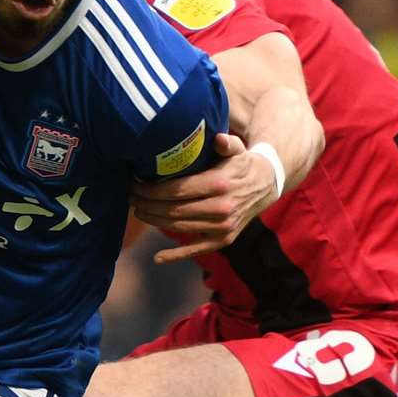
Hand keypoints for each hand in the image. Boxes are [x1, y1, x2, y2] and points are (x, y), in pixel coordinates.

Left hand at [131, 133, 280, 263]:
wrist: (266, 185)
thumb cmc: (242, 164)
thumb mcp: (237, 149)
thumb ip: (226, 143)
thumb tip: (218, 139)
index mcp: (219, 184)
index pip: (177, 190)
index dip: (152, 190)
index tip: (136, 185)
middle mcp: (221, 208)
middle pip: (173, 210)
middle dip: (147, 205)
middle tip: (130, 198)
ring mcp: (222, 227)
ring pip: (179, 227)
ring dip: (154, 221)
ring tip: (138, 211)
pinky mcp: (223, 240)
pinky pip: (196, 250)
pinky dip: (176, 255)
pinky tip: (158, 258)